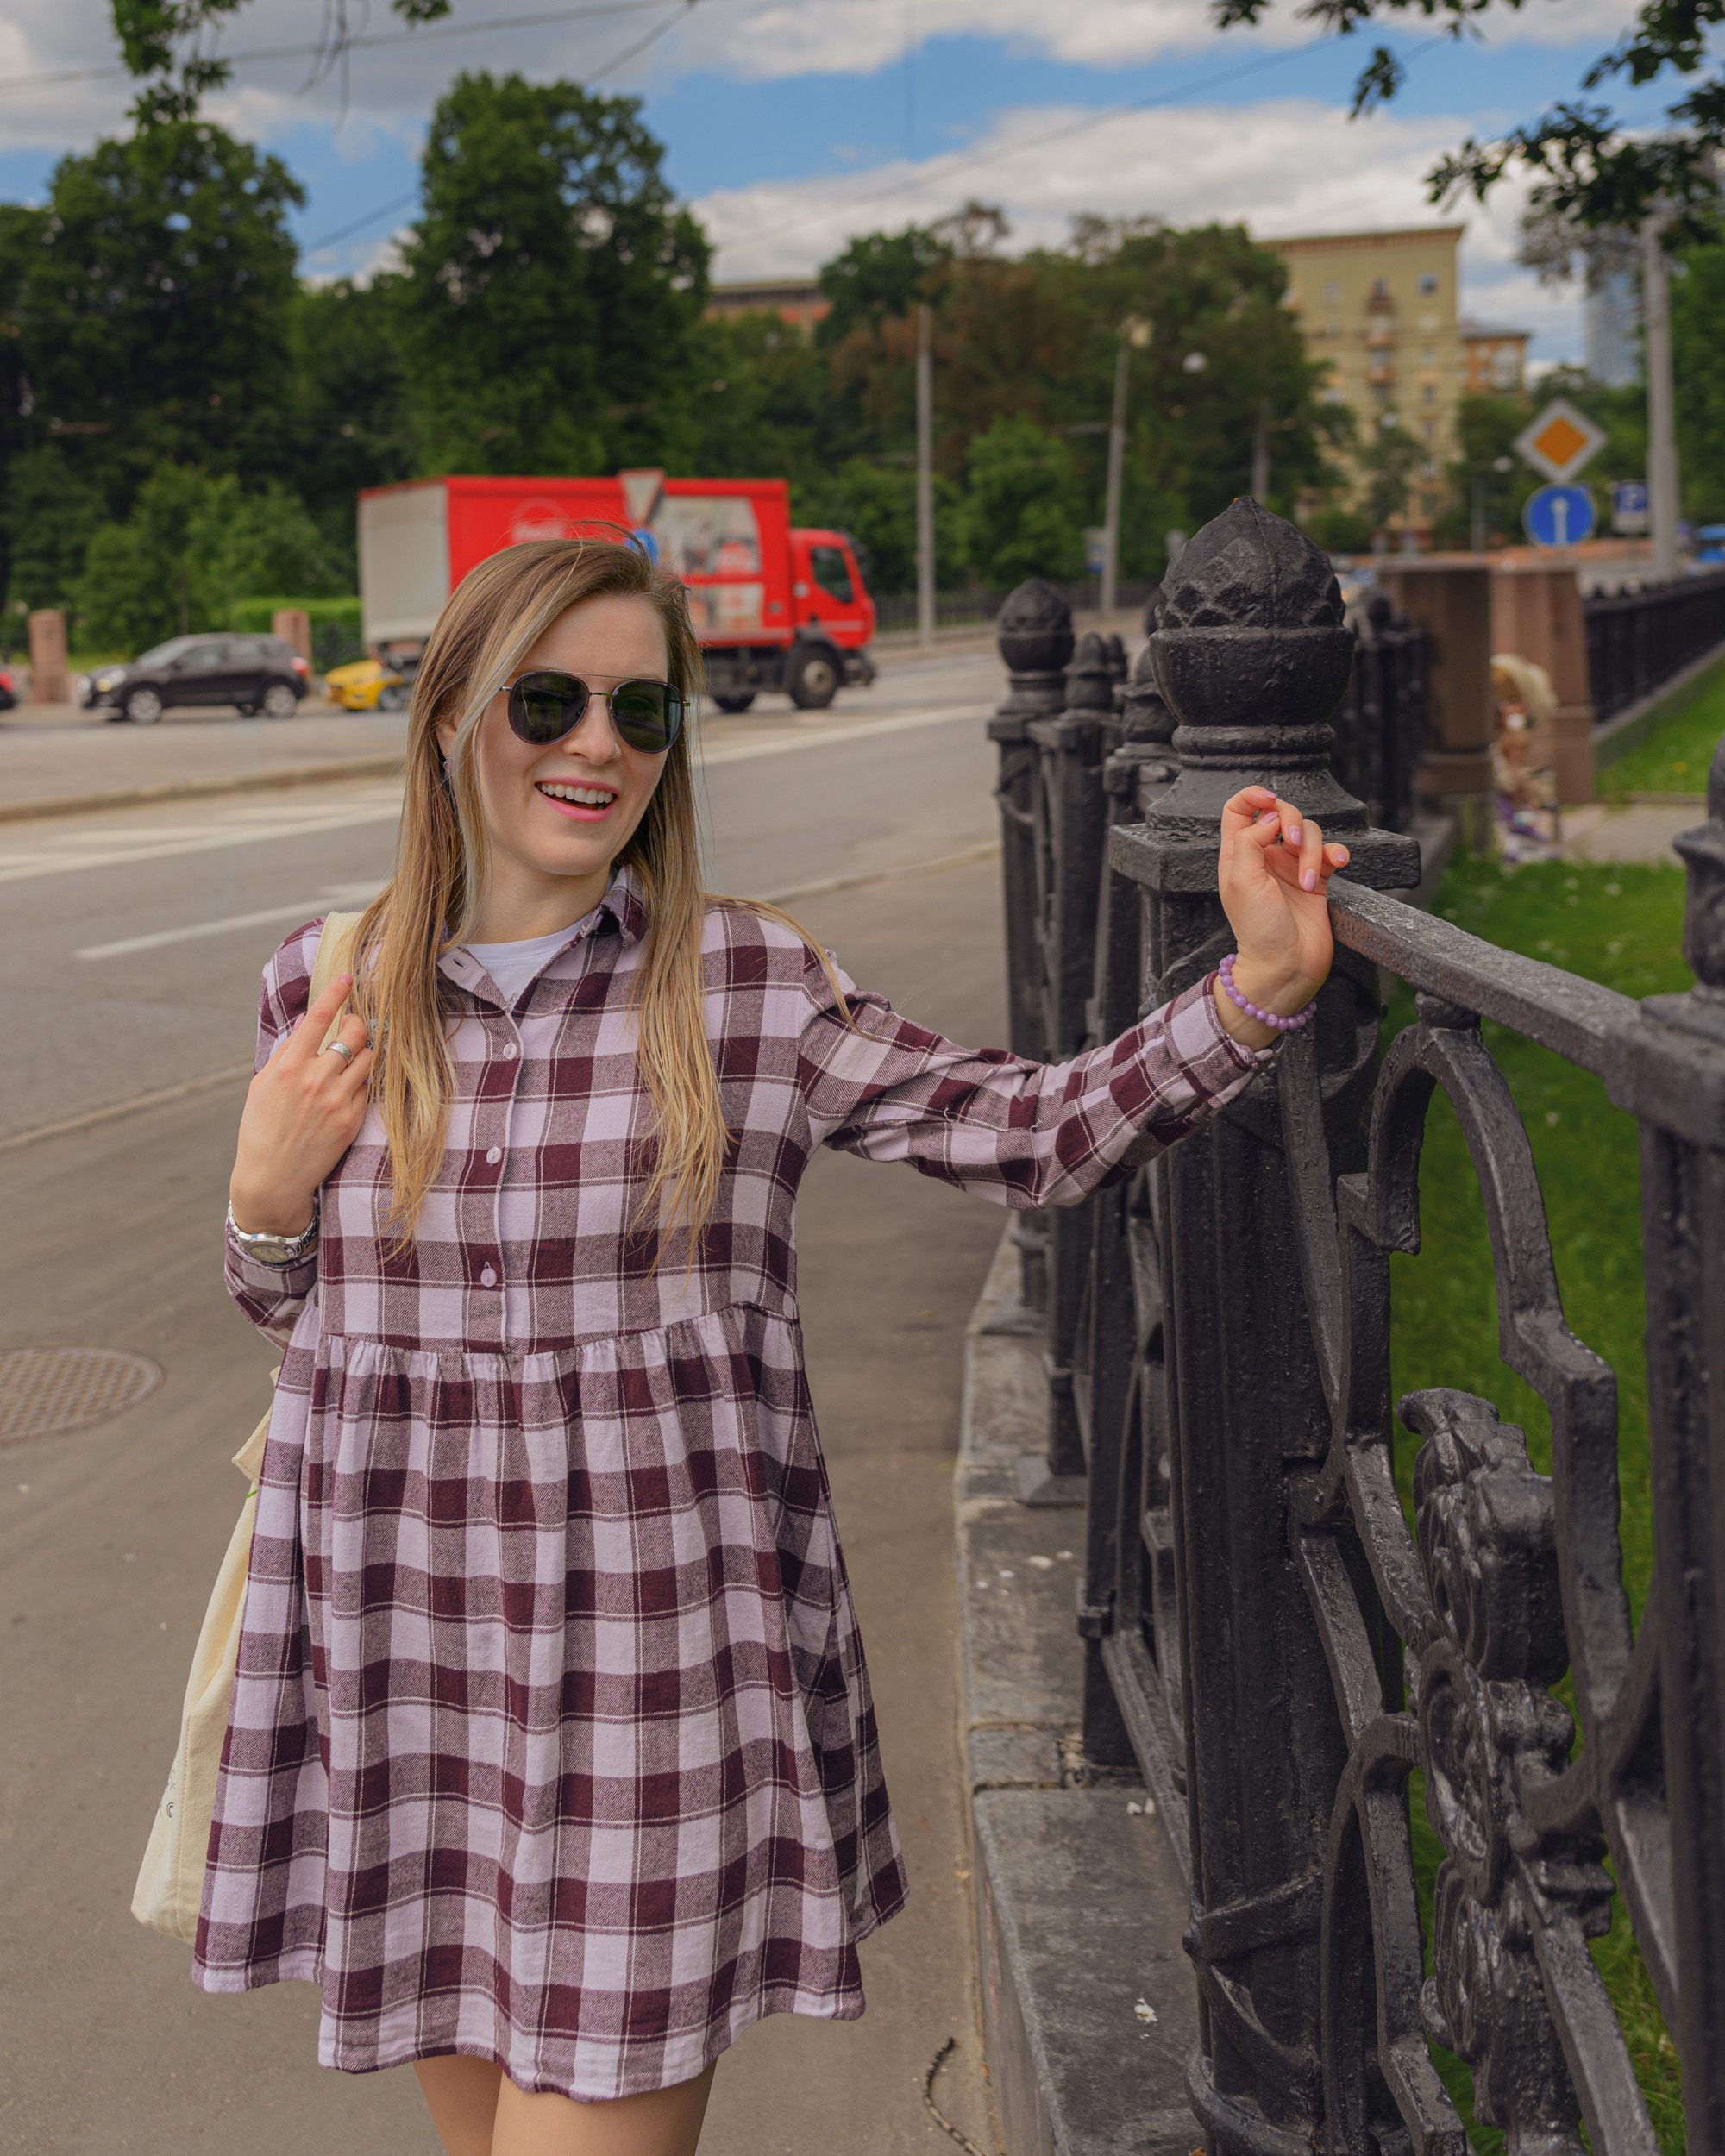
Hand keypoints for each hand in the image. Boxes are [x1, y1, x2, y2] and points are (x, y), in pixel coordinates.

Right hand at [229, 974, 373, 1235]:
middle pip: (355, 1034)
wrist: (272, 1179)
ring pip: (368, 1059)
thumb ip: (287, 1052)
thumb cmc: (262, 1128)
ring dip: (362, 1053)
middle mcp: (316, 1079)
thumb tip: (309, 1020)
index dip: (337, 992)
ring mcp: (338, 1100)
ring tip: (349, 1060)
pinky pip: (367, 1088)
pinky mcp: (352, 1119)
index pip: (319, 1017)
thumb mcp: (262, 1085)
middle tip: (353, 1025)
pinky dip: (359, 1083)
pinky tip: (345, 1090)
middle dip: (358, 1023)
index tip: (348, 977)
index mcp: (289, 1066)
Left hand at [1211, 787, 1349, 1050]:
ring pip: (1309, 833)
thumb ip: (1249, 840)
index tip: (1270, 800)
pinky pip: (1331, 851)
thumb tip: (1270, 816)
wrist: (1286, 966)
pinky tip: (1338, 865)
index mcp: (1238, 854)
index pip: (1238, 809)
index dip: (1253, 796)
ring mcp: (1291, 867)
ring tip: (1308, 882)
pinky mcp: (1317, 879)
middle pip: (1281, 814)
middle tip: (1292, 845)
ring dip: (1313, 852)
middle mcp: (1264, 857)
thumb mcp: (1241, 881)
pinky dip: (1336, 853)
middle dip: (1292, 821)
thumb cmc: (1258, 930)